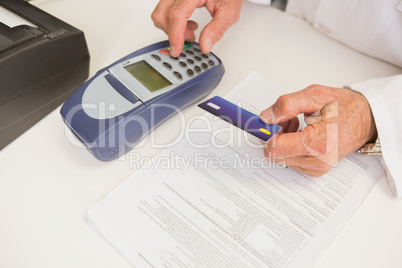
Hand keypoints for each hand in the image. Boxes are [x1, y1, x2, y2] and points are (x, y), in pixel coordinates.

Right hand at [151, 0, 243, 56]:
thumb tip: (205, 45)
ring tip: (191, 30)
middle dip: (174, 33)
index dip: (175, 35)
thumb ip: (217, 29)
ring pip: (160, 13)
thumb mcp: (228, 11)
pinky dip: (172, 21)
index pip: (176, 14)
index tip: (177, 50)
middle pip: (162, 14)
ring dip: (172, 27)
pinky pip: (164, 10)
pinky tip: (187, 23)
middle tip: (190, 38)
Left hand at [260, 84, 376, 176]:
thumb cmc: (344, 107)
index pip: (275, 147)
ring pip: (280, 157)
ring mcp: (316, 168)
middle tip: (289, 119)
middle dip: (276, 135)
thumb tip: (266, 117)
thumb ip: (287, 105)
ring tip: (300, 125)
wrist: (366, 119)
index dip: (267, 133)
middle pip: (275, 154)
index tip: (268, 122)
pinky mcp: (315, 170)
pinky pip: (290, 160)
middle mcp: (317, 160)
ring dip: (283, 140)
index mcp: (317, 143)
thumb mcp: (314, 95)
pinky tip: (304, 135)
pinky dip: (291, 147)